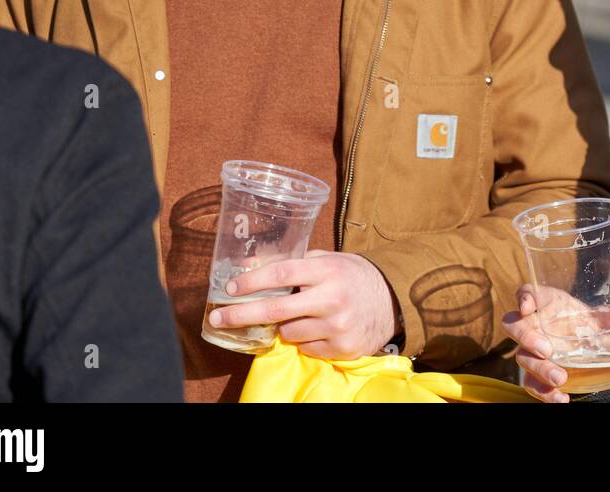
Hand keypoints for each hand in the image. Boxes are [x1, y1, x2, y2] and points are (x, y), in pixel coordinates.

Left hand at [207, 251, 400, 359]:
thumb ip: (296, 263)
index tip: (230, 287)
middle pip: (277, 310)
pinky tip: (319, 328)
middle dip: (242, 314)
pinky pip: (306, 348)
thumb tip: (249, 267)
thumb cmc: (352, 276)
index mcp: (327, 270)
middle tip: (218, 318)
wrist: (392, 300)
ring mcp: (337, 326)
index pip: (283, 272)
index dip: (253, 281)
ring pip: (289, 332)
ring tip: (304, 315)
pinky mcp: (342, 348)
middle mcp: (332, 298)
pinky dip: (304, 340)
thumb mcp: (328, 260)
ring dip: (285, 326)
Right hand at [501, 284, 609, 403]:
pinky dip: (543, 392)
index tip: (527, 307)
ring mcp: (530, 350)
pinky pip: (530, 383)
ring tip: (561, 378)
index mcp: (546, 304)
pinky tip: (560, 398)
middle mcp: (533, 325)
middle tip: (547, 349)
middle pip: (514, 325)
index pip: (527, 293)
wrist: (585, 348)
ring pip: (522, 357)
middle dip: (526, 337)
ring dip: (539, 369)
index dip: (523, 297)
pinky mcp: (534, 373)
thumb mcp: (601, 320)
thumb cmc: (585, 325)